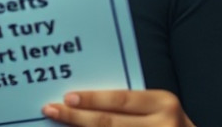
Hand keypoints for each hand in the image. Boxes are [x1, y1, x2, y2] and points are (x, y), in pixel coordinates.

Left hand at [42, 90, 195, 126]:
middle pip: (110, 122)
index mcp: (164, 103)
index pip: (121, 100)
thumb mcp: (158, 109)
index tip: (67, 97)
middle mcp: (163, 125)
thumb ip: (131, 105)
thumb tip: (85, 101)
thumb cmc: (170, 125)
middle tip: (51, 109)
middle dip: (76, 117)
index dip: (92, 99)